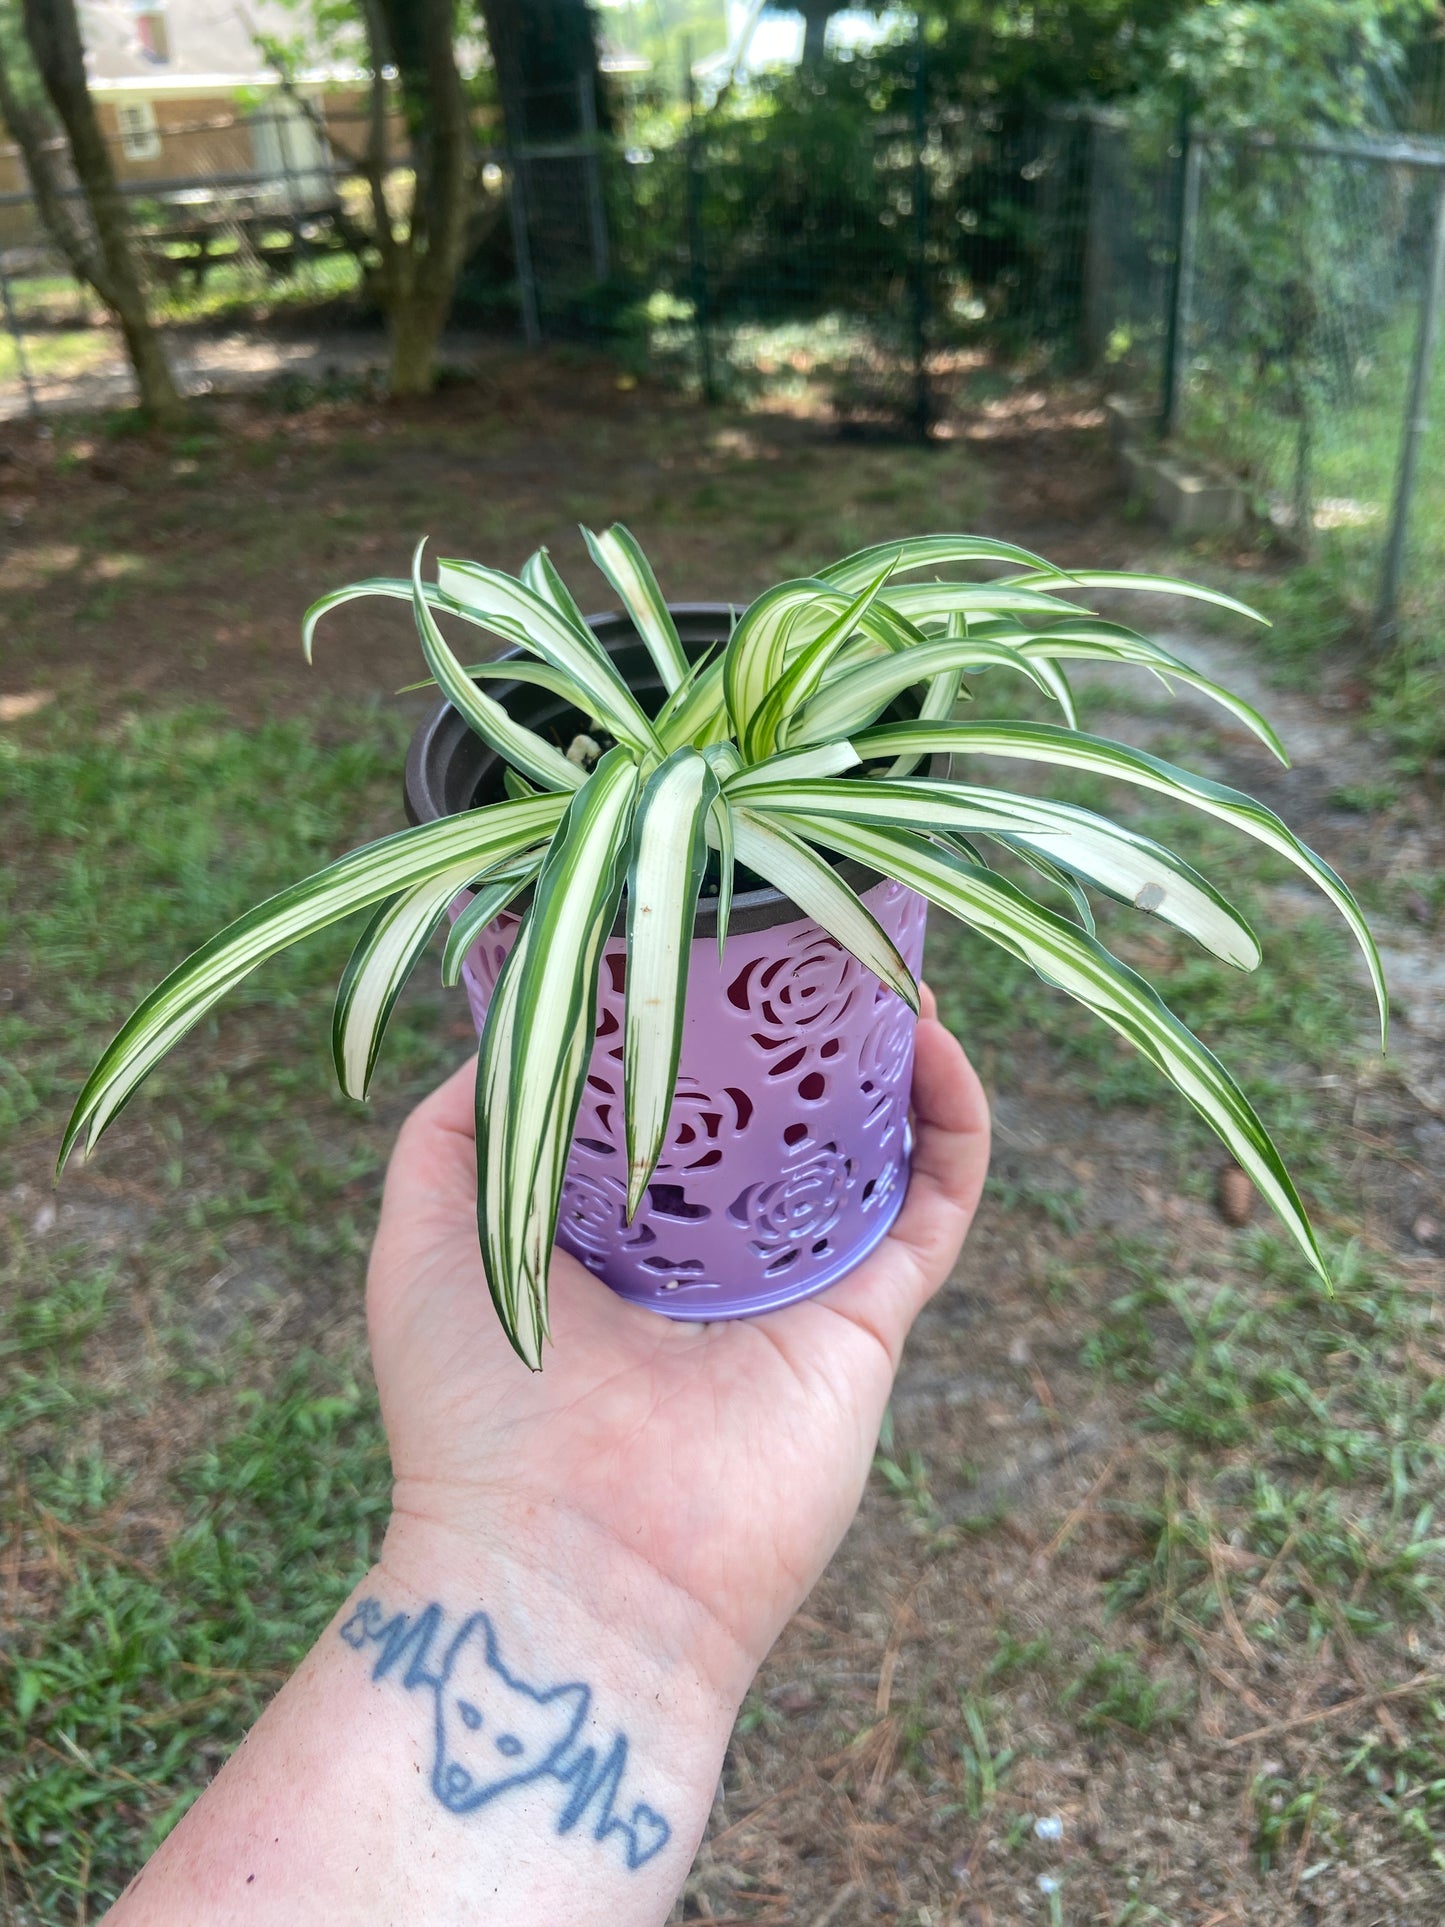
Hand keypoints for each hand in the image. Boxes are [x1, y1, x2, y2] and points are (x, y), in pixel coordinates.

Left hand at [367, 983, 988, 1705]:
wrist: (561, 1567)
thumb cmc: (473, 1409)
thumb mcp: (424, 1234)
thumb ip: (460, 1126)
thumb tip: (512, 1019)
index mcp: (617, 1223)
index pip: (675, 1095)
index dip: (697, 1013)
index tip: (708, 928)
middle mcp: (715, 1246)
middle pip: (780, 1105)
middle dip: (801, 1018)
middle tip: (811, 924)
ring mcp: (798, 1280)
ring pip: (871, 1137)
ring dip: (889, 1045)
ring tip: (882, 955)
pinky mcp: (870, 1318)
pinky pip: (939, 1200)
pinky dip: (955, 1116)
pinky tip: (929, 1035)